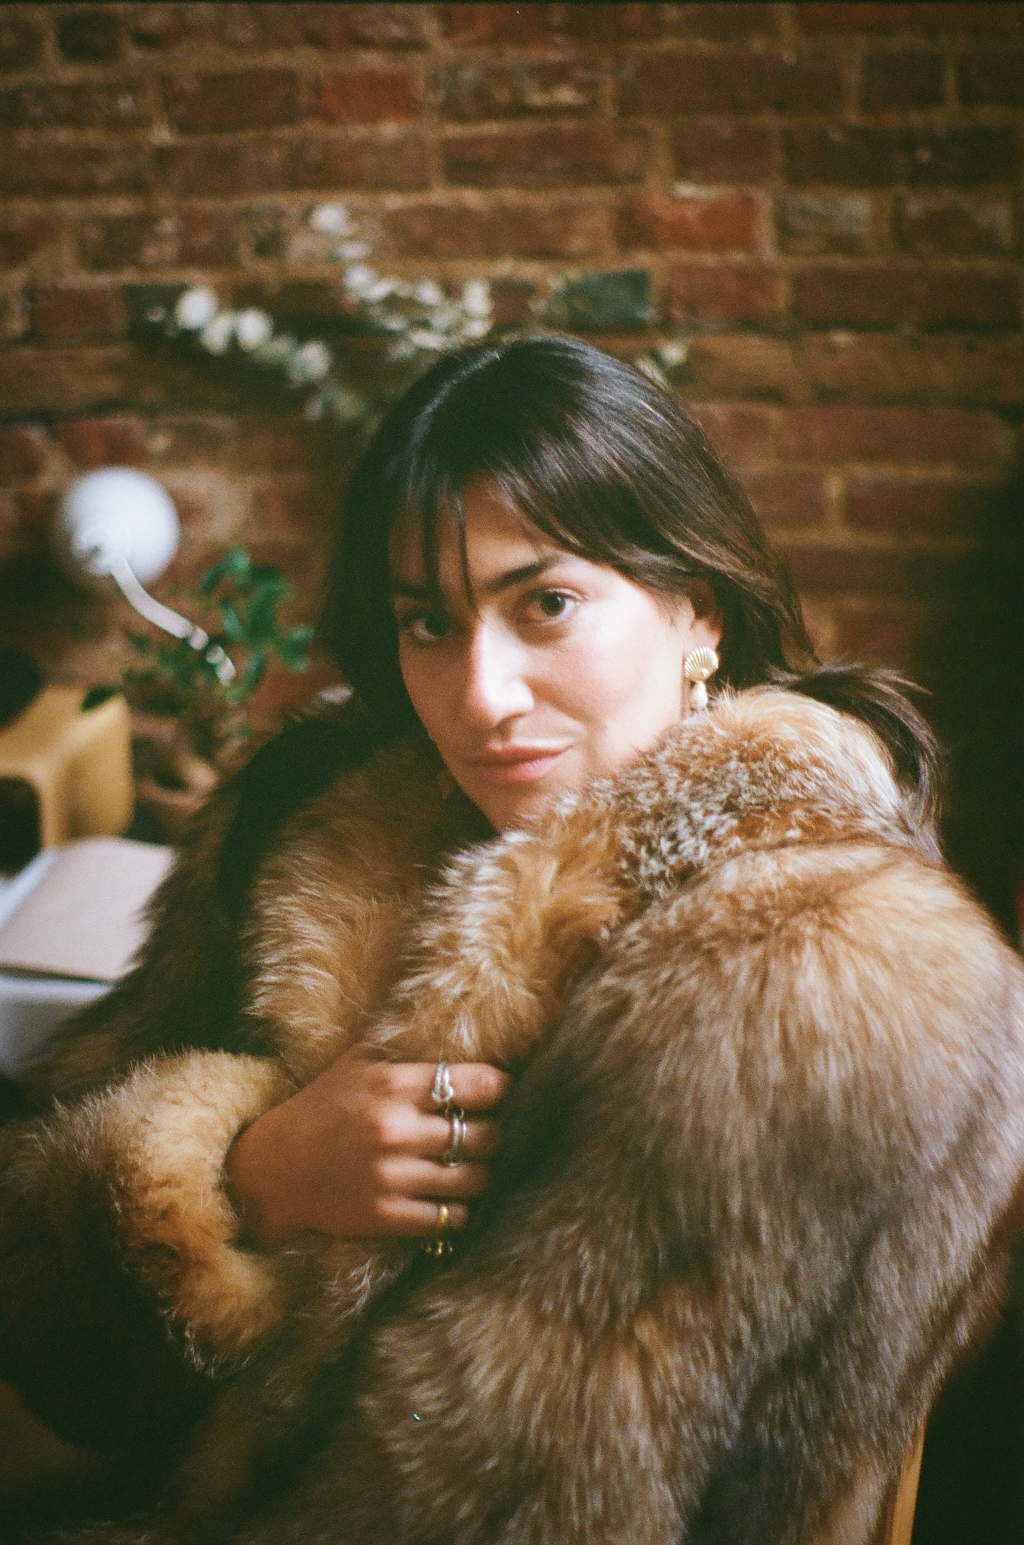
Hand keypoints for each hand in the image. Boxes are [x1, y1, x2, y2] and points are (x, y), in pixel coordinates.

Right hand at [224, 1047, 509, 1246]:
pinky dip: (458, 1209)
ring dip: (480, 1173)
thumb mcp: (358, 1061)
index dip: (500, 1089)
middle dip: (492, 1133)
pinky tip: (450, 1197)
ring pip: (474, 1179)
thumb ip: (406, 1048)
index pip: (479, 1085)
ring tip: (471, 1165)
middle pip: (485, 1136)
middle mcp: (397, 1131)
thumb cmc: (322, 1107)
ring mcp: (392, 1176)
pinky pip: (449, 1217)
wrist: (274, 1167)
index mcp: (394, 1085)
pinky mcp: (385, 1216)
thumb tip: (459, 1031)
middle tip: (486, 1132)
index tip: (500, 1093)